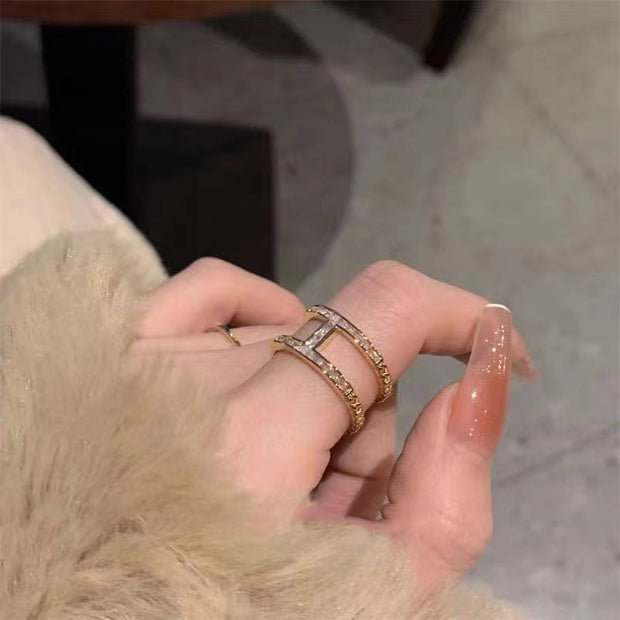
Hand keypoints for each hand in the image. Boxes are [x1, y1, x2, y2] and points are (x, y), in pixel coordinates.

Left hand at [134, 259, 534, 590]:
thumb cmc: (247, 616)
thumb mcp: (379, 592)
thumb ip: (446, 492)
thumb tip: (473, 381)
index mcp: (250, 442)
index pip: (385, 311)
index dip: (459, 316)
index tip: (493, 352)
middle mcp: (191, 381)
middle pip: (346, 352)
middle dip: (369, 419)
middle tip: (335, 497)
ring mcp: (145, 360)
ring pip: (294, 336)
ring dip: (317, 398)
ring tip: (282, 477)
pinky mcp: (120, 354)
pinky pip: (213, 288)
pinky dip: (264, 311)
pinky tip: (269, 364)